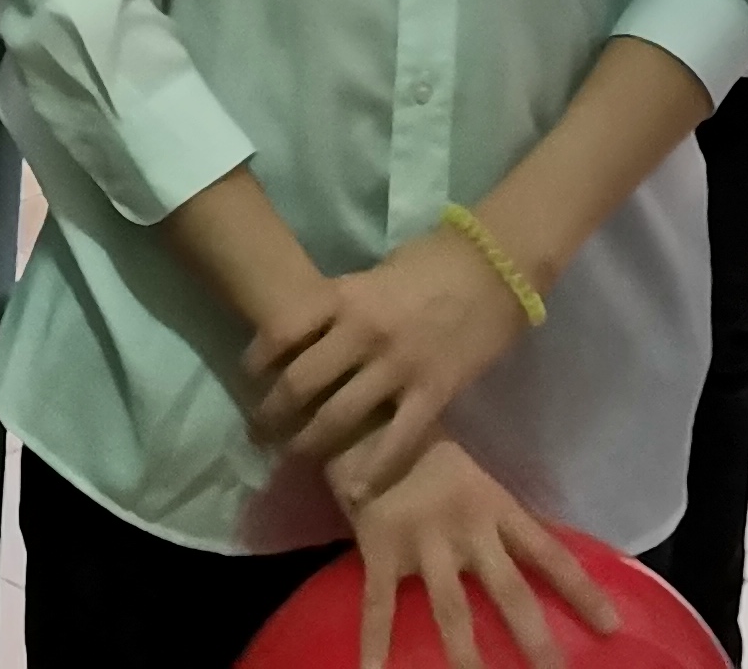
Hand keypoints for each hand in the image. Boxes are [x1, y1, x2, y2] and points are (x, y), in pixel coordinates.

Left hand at [247, 226, 529, 500]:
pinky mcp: (433, 392)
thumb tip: (319, 334)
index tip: (250, 377)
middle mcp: (362, 333)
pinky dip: (374, 469)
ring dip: (309, 443)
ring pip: (338, 417)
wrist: (497, 264)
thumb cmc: (435, 260)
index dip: (257, 359)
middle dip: (272, 413)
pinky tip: (356, 488)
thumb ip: (347, 305)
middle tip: (259, 433)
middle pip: (301, 383)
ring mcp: (397, 366)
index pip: (283, 331)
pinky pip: (397, 440)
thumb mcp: (376, 273)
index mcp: (345, 296)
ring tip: (293, 458)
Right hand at [340, 440, 619, 668]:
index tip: (610, 628)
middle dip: (534, 637)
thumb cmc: (428, 453)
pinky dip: (375, 643)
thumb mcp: (477, 481)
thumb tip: (542, 560)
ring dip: (467, 656)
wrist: (366, 419)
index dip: (581, 591)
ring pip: (452, 609)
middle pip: (508, 589)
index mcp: (495, 507)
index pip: (549, 554)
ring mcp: (422, 540)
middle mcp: (466, 527)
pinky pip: (379, 604)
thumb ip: (500, 522)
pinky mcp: (380, 547)